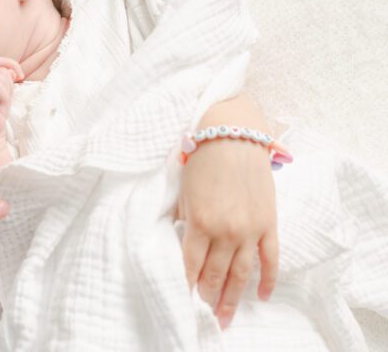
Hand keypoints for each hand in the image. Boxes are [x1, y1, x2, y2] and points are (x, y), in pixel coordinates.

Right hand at [0, 57, 22, 135]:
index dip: (11, 65)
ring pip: (1, 77)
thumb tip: (13, 71)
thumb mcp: (5, 90)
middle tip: (2, 100)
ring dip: (6, 92)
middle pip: (1, 70)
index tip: (19, 77)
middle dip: (8, 85)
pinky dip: (3, 97)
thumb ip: (6, 76)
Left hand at [177, 137, 277, 329]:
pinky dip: (267, 280)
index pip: (191, 264)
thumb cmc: (202, 158)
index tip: (185, 298)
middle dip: (210, 297)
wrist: (233, 135)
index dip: (188, 284)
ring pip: (242, 274)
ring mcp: (250, 230)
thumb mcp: (183, 190)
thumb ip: (184, 218)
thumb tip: (184, 240)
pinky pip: (271, 259)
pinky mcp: (269, 224)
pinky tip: (261, 296)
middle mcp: (226, 231)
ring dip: (234, 297)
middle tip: (207, 315)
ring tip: (227, 317)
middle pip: (217, 274)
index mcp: (200, 222)